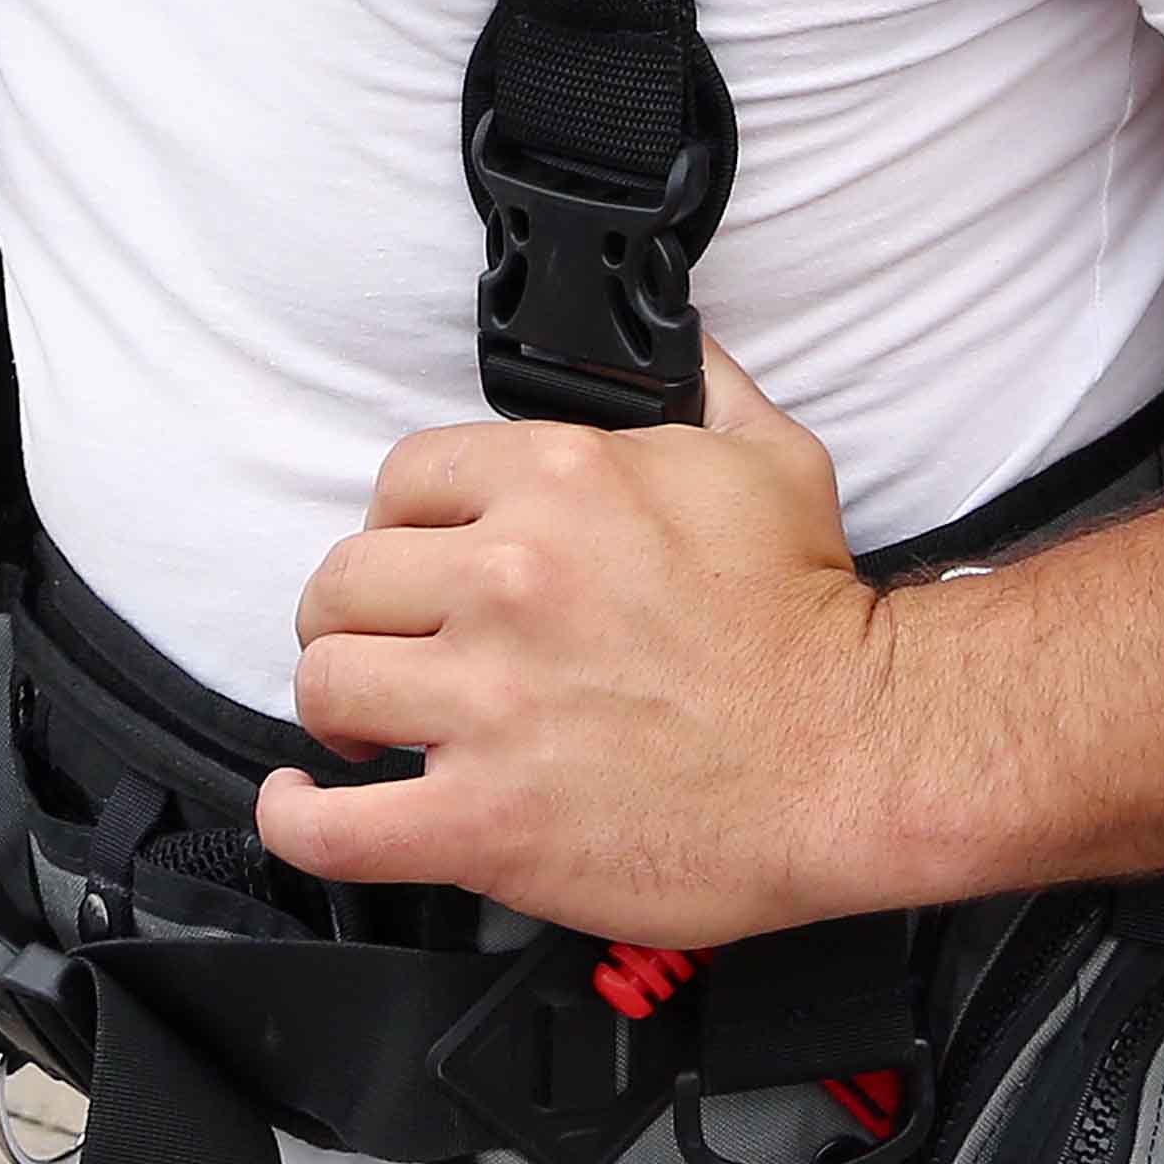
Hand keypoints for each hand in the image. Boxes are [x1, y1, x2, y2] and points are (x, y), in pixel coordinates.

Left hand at [256, 349, 920, 947]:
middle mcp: (510, 578)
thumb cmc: (816, 620)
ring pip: (328, 681)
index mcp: (560, 480)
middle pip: (343, 579)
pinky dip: (300, 821)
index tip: (421, 565)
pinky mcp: (489, 820)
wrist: (863, 755)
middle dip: (357, 615)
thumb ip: (703, 389)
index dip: (403, 527)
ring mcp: (491, 703)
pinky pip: (339, 825)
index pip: (401, 478)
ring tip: (373, 722)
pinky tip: (306, 805)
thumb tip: (682, 337)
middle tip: (394, 646)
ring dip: (341, 704)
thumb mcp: (769, 460)